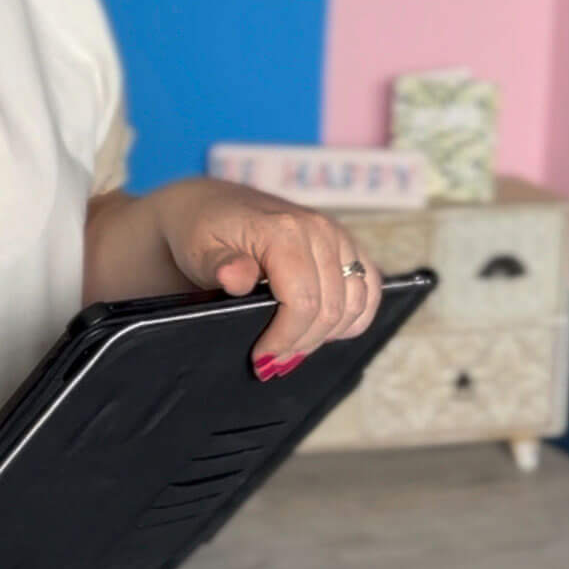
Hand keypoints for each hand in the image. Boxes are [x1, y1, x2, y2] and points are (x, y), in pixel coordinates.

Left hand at [154, 177, 382, 373]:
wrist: (211, 207)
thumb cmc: (202, 231)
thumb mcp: (199, 250)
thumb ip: (220, 266)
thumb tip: (237, 277)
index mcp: (284, 230)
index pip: (303, 301)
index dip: (285, 339)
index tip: (261, 360)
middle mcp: (319, 229)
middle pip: (332, 308)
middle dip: (302, 343)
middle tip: (273, 362)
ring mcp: (338, 235)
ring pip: (356, 302)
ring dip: (328, 334)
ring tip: (294, 348)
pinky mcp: (347, 245)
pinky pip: (370, 288)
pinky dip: (355, 315)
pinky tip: (327, 331)